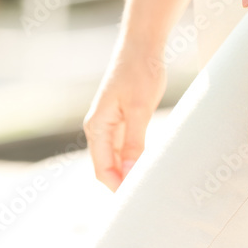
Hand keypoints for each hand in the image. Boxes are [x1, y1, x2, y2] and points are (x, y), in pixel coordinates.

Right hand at [82, 47, 165, 191]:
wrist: (141, 47)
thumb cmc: (139, 73)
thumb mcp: (139, 109)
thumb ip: (134, 140)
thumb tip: (131, 171)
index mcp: (97, 127)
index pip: (103, 169)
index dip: (118, 187)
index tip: (137, 200)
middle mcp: (98, 129)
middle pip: (108, 167)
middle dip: (123, 184)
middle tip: (146, 198)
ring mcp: (109, 125)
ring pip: (117, 158)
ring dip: (130, 172)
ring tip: (150, 185)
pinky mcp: (121, 120)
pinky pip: (125, 147)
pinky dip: (135, 158)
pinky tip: (150, 165)